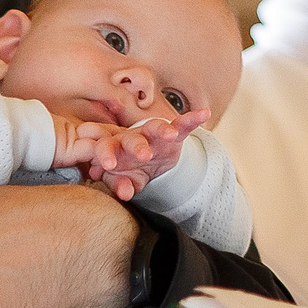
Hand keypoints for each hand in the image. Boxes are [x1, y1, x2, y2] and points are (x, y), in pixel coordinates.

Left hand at [50, 110, 206, 201]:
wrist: (146, 161)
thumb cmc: (127, 170)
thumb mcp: (124, 180)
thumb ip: (120, 186)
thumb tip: (124, 194)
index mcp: (112, 148)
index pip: (104, 147)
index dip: (104, 154)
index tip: (108, 166)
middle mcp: (130, 137)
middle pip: (131, 138)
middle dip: (138, 146)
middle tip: (144, 156)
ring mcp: (151, 134)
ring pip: (154, 128)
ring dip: (163, 129)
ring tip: (171, 134)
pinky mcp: (172, 135)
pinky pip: (182, 124)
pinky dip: (192, 119)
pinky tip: (204, 114)